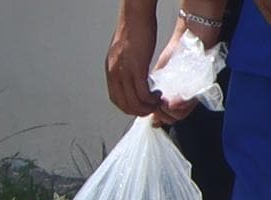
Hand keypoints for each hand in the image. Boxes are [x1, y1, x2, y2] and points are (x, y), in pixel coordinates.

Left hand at [104, 0, 162, 118]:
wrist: (135, 17)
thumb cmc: (133, 31)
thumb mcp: (125, 54)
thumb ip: (125, 67)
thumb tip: (131, 77)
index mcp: (111, 70)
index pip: (117, 100)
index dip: (130, 108)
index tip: (142, 107)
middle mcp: (115, 73)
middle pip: (125, 105)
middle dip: (140, 111)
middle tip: (153, 107)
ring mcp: (124, 71)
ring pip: (135, 102)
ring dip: (148, 106)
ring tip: (158, 101)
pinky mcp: (136, 68)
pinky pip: (143, 93)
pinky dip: (152, 99)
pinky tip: (159, 94)